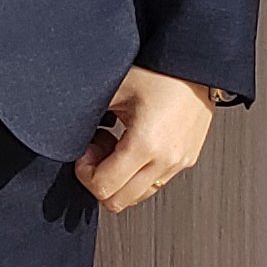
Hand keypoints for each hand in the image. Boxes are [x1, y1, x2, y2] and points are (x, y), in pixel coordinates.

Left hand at [73, 64, 217, 209]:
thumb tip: (71, 136)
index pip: (104, 187)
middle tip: (98, 153)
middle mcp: (166, 160)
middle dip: (100, 181)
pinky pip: (154, 183)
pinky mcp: (186, 160)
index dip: (85, 174)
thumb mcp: (114, 89)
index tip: (85, 154)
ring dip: (121, 180)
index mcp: (145, 144)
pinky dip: (138, 174)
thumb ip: (89, 117)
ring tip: (118, 148)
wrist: (195, 65)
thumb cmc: (159, 71)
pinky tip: (135, 146)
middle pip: (119, 201)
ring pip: (137, 196)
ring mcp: (178, 163)